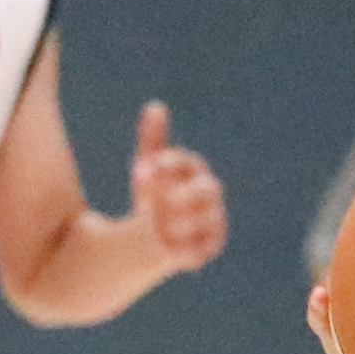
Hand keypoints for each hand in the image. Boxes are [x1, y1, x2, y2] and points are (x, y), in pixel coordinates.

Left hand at [127, 103, 227, 275]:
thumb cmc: (155, 193)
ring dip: (184, 222)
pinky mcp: (211, 246)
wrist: (160, 231)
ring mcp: (213, 220)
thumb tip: (156, 106)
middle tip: (156, 201)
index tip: (141, 169)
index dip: (166, 164)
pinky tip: (166, 247)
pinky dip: (187, 248)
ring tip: (159, 227)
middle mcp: (209, 194)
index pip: (186, 163)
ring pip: (208, 220)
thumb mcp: (149, 168)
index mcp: (193, 170)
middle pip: (207, 190)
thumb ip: (153, 142)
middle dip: (183, 194)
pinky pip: (204, 247)